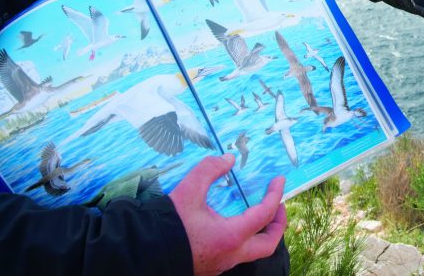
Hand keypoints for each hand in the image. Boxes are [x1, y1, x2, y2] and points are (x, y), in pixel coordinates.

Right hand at [169, 154, 286, 275]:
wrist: (144, 252)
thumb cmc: (168, 223)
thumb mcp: (188, 190)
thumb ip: (210, 170)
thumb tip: (228, 158)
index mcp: (231, 236)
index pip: (264, 215)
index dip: (275, 195)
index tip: (279, 181)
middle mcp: (232, 255)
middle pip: (269, 244)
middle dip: (278, 223)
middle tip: (278, 205)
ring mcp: (222, 264)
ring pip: (254, 252)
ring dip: (262, 233)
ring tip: (259, 214)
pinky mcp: (212, 267)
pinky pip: (238, 255)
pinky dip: (246, 239)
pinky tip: (236, 225)